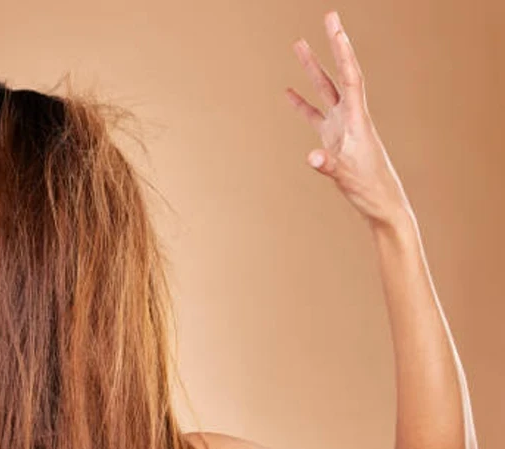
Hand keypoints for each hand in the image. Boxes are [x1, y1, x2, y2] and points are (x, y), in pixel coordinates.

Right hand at [286, 11, 412, 228]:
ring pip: (325, 90)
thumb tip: (310, 156)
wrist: (383, 206)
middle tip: (328, 17)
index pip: (350, 77)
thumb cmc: (370, 191)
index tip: (335, 27)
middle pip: (339, 73)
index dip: (343, 51)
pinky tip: (288, 93)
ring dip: (313, 68)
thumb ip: (328, 165)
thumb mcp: (347, 178)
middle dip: (331, 47)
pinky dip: (301, 103)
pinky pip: (315, 115)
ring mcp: (342, 128)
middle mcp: (352, 118)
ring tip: (299, 45)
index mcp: (358, 120)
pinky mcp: (334, 141)